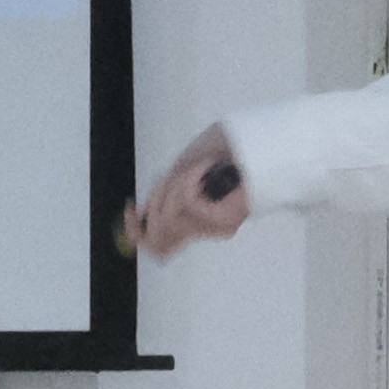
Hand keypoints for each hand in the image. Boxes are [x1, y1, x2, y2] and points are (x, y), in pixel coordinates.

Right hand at [122, 123, 248, 258]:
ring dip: (174, 186)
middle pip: (158, 233)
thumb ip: (161, 198)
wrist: (256, 142)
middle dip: (156, 202)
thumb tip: (137, 215)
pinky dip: (189, 178)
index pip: (157, 246)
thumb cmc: (220, 154)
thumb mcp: (181, 176)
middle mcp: (207, 231)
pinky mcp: (226, 220)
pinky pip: (188, 203)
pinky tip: (207, 166)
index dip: (136, 231)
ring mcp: (218, 228)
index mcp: (195, 224)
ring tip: (197, 168)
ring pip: (170, 216)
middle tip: (170, 178)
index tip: (132, 207)